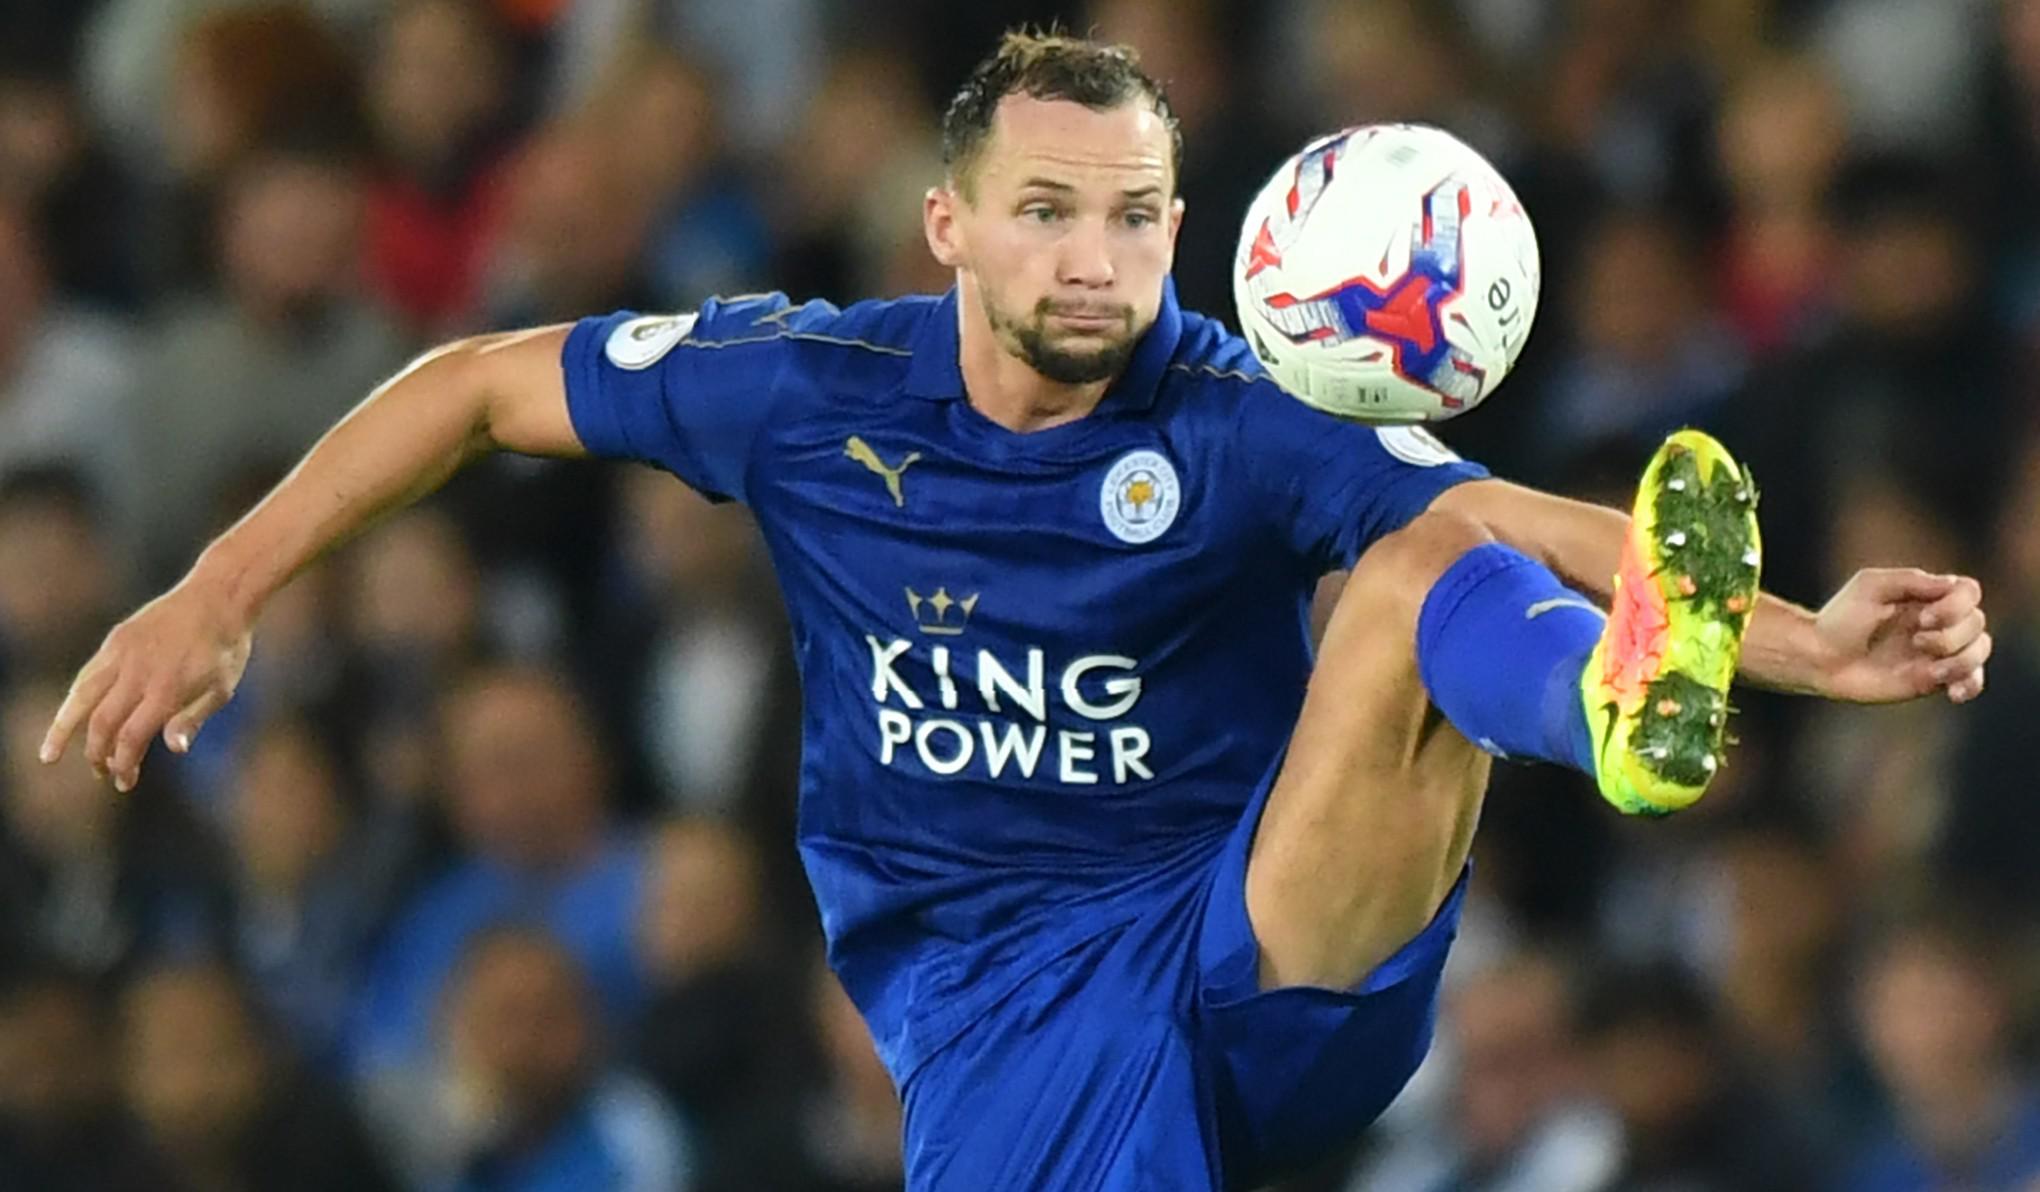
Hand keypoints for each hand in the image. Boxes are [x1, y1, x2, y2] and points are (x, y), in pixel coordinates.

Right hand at [38, 579, 253, 790]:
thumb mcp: (222, 687)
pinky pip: (88, 674)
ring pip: (81, 697)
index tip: (124, 781)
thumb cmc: (226, 647)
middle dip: (97, 754)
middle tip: (102, 773)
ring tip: (51, 754)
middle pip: (103, 723)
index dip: (123, 763)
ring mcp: (123, 653)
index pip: (131, 737)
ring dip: (64, 729)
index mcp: (167, 690)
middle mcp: (139, 673)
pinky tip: (71, 715)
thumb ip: (193, 718)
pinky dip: (76, 698)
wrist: (218, 597)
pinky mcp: (117, 640)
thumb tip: (174, 749)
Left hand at [1809, 568, 1989, 704]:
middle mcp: (1938, 622)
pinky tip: (1953, 692)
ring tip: (1931, 669)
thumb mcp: (1871, 585)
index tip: (1924, 617)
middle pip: (1976, 623)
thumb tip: (1952, 585)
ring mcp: (1937, 651)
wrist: (1820, 658)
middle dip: (1951, 635)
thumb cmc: (1840, 618)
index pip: (1969, 592)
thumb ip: (1911, 580)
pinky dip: (1971, 685)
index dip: (1957, 605)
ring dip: (1961, 660)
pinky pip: (1971, 682)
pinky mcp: (1932, 679)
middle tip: (1915, 640)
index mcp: (1927, 596)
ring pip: (1979, 651)